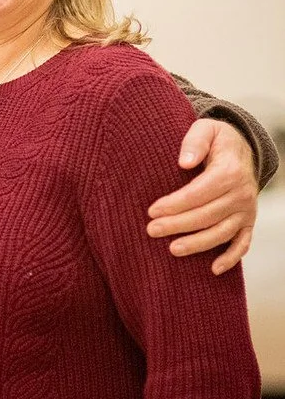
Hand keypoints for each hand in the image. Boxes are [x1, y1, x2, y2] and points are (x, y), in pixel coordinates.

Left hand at [147, 118, 257, 274]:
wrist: (242, 148)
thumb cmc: (217, 139)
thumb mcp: (206, 129)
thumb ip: (194, 142)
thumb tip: (184, 162)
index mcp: (230, 171)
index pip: (199, 193)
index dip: (175, 204)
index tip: (152, 210)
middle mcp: (242, 194)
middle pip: (207, 215)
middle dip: (177, 225)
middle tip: (151, 230)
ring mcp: (247, 211)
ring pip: (221, 233)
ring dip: (197, 244)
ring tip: (172, 249)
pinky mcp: (248, 222)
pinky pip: (242, 244)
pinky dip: (230, 258)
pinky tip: (213, 269)